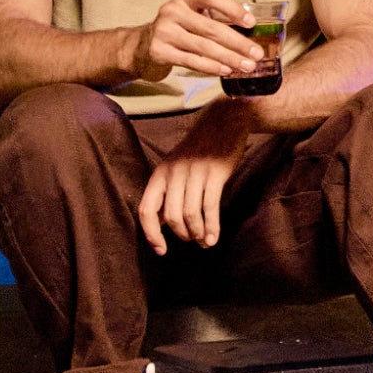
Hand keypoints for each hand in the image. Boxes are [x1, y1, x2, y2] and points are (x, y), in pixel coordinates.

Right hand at [127, 0, 270, 86]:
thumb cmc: (178, 30)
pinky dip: (212, 66)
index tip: (251, 23)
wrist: (141, 46)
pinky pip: (192, 61)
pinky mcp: (159, 51)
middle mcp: (172, 11)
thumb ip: (216, 20)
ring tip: (247, 66)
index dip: (232, 8)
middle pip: (211, 27)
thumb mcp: (193, 17)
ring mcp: (164, 31)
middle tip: (257, 53)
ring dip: (229, 58)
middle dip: (238, 42)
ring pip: (204, 47)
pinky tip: (226, 70)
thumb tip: (252, 33)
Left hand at [135, 117, 253, 252]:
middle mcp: (174, 174)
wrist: (225, 121)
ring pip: (189, 215)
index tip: (161, 250)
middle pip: (170, 217)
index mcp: (160, 174)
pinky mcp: (214, 174)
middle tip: (192, 240)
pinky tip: (213, 238)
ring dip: (197, 234)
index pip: (147, 210)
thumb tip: (161, 224)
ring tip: (204, 241)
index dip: (152, 234)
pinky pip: (209, 207)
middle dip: (182, 235)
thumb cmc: (201, 149)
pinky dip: (211, 227)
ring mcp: (194, 173)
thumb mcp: (177, 167)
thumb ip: (169, 192)